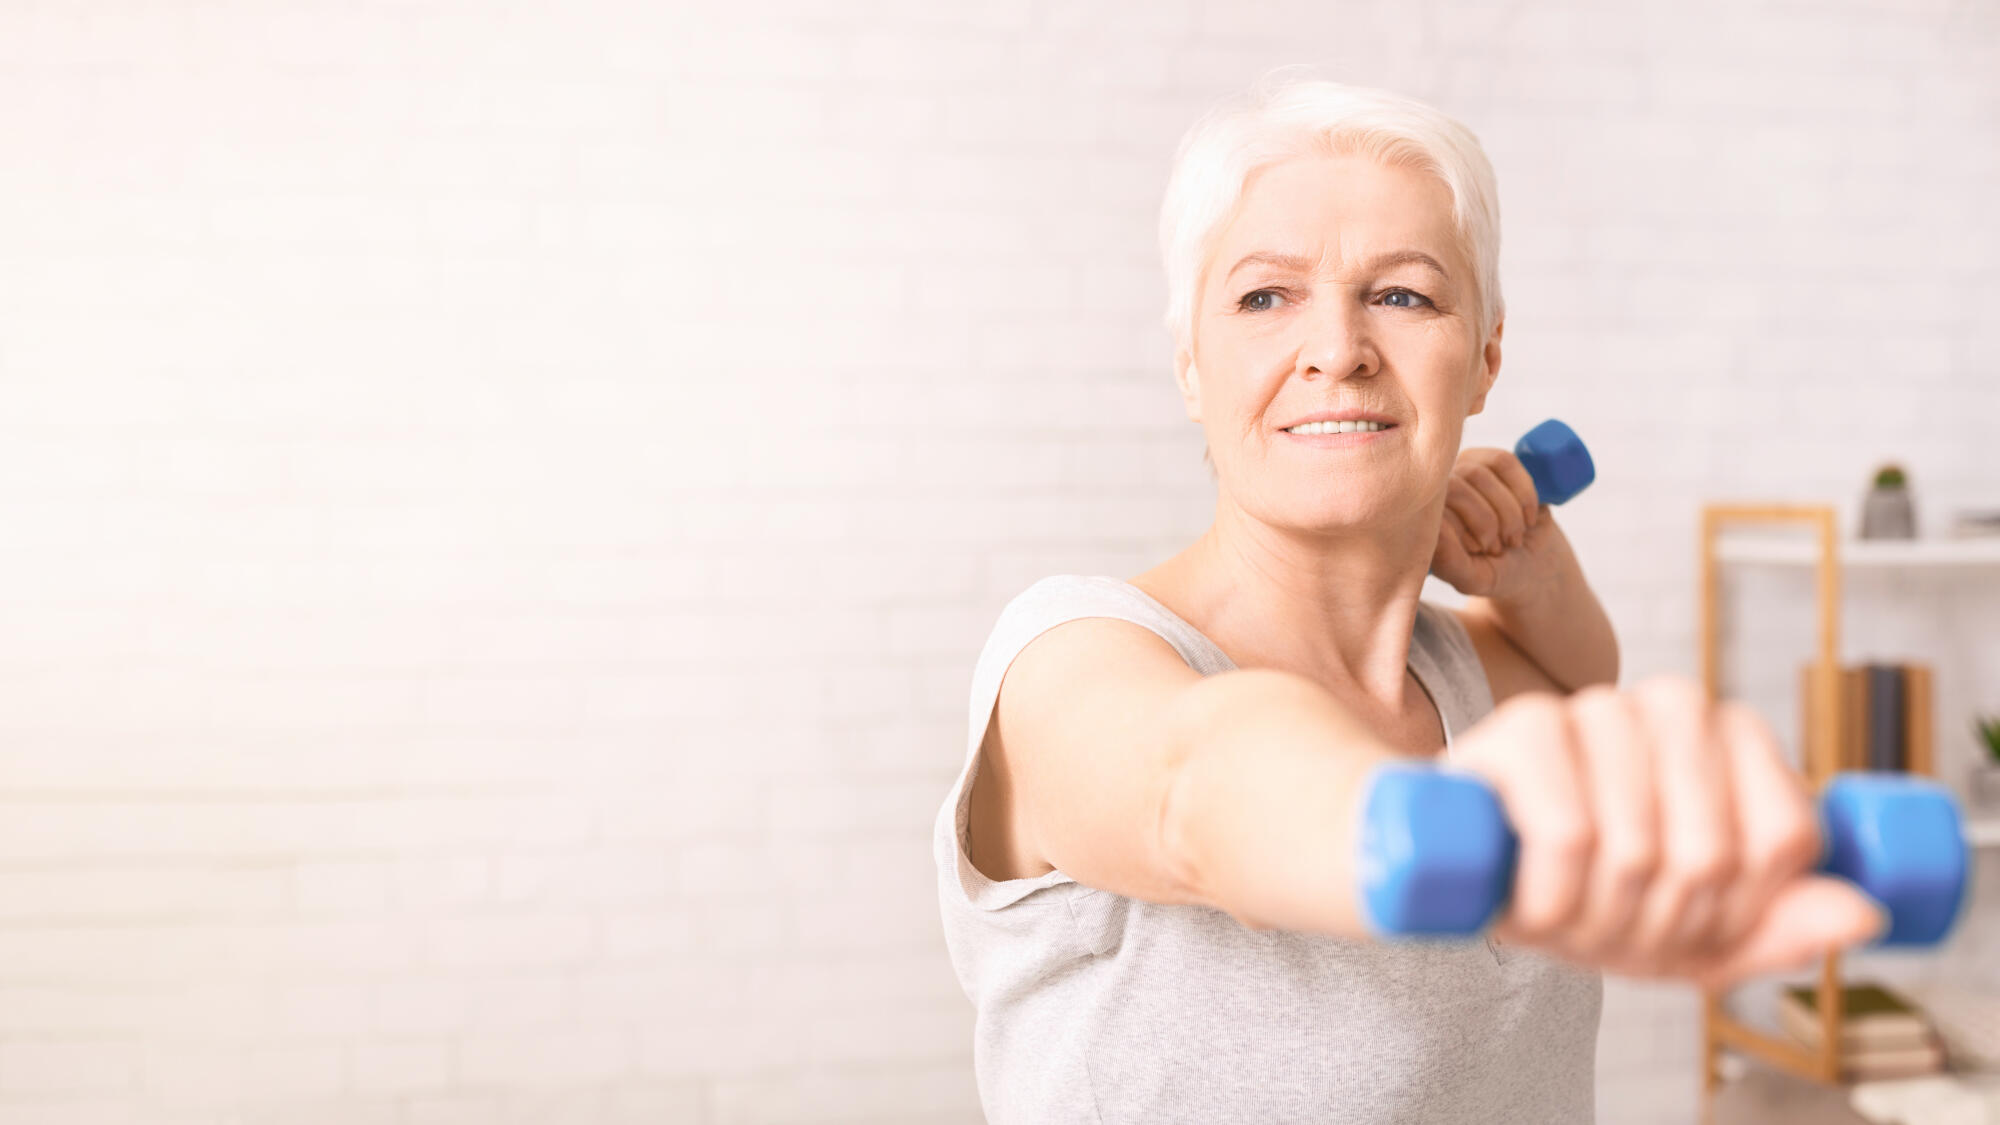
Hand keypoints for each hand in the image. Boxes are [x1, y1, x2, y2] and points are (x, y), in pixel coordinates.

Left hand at [1429, 447, 1556, 601]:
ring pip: (1479, 474)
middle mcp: (1437, 492)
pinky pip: (1504, 462)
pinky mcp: (1489, 459)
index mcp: (1423, 521)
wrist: (1535, 562)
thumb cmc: (1496, 571)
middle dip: (1486, 522)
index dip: (1464, 532)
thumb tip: (1437, 530)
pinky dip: (1523, 493)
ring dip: (1507, 512)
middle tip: (1500, 548)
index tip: (1481, 553)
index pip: (1433, 509)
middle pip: (1455, 488)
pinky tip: (1528, 517)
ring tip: (1513, 537)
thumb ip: (1450, 562)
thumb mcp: (1474, 578)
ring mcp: (1461, 471)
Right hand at [1450, 675, 1888, 991]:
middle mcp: (1672, 705)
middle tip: (1610, 931)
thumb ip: (1782, 925)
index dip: (1738, 911)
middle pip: (1711, 851)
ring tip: (1564, 920)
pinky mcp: (1523, 724)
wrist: (1470, 868)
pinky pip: (1568, 832)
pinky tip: (1528, 906)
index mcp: (1733, 737)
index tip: (1689, 926)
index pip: (1783, 838)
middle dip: (1660, 923)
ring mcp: (1596, 708)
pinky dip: (1553, 896)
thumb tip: (1864, 913)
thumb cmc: (1591, 891)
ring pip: (1637, 845)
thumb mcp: (1696, 934)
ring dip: (1600, 917)